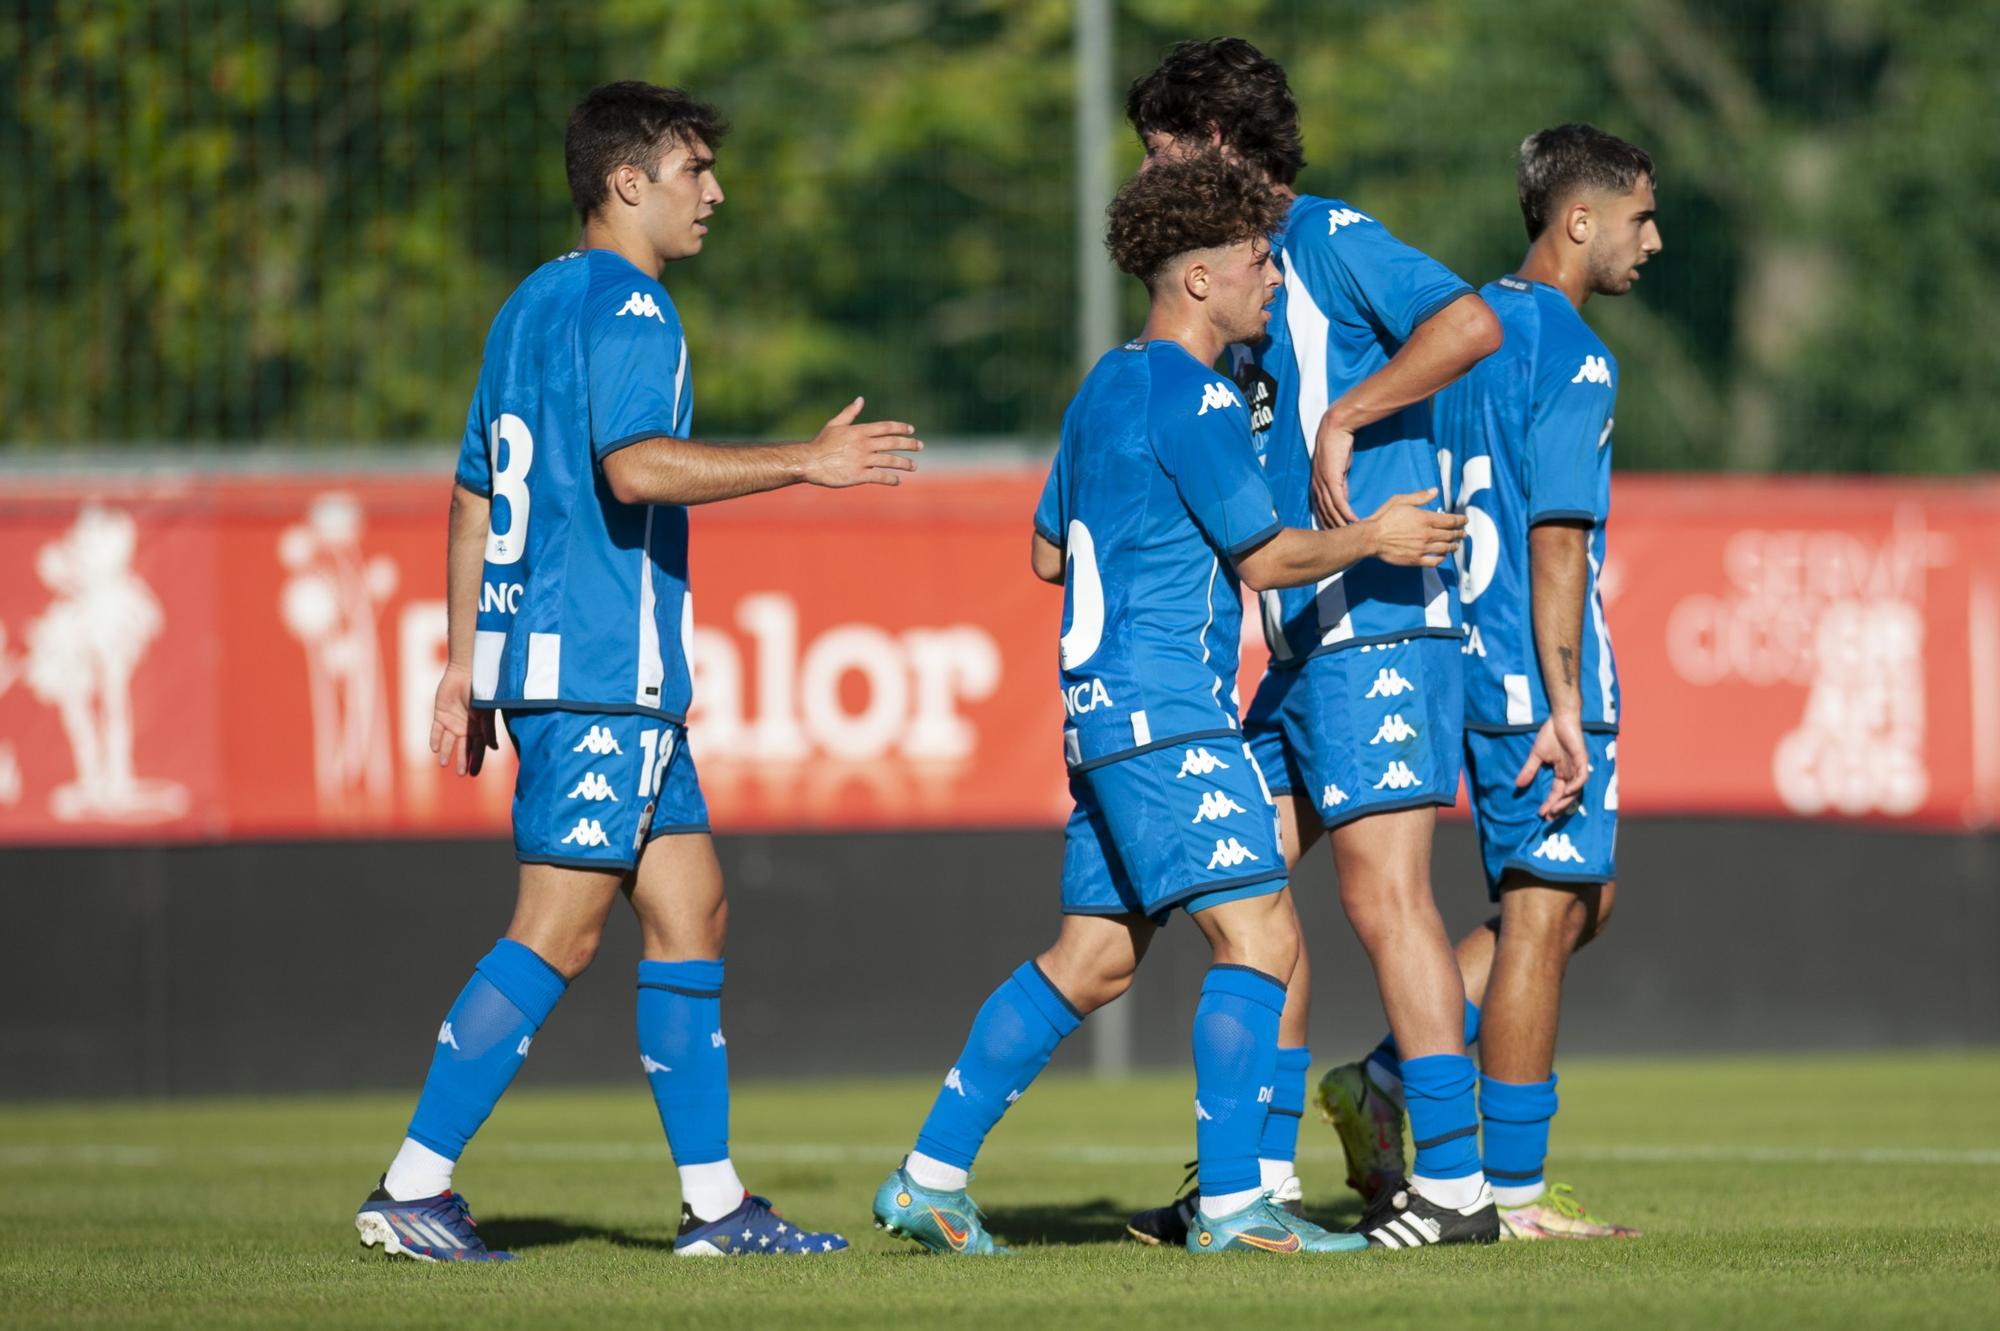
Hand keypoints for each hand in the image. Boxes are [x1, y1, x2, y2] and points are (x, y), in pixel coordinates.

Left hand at [429, 662, 496, 776]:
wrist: (466, 673)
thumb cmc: (481, 692)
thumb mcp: (486, 713)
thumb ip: (488, 731)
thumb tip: (494, 749)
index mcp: (479, 728)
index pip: (478, 748)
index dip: (476, 761)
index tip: (473, 774)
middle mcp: (466, 727)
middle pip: (464, 748)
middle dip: (462, 760)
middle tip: (460, 773)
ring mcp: (453, 721)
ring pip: (449, 742)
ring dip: (447, 752)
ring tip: (444, 764)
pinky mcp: (440, 714)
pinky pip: (436, 730)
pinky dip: (436, 739)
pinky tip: (435, 749)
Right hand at [802, 397, 923, 487]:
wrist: (810, 461)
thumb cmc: (821, 443)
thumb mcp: (835, 424)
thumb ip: (850, 412)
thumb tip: (861, 399)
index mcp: (860, 431)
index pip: (886, 427)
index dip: (901, 428)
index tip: (912, 430)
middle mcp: (864, 444)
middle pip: (893, 442)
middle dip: (909, 444)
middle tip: (921, 446)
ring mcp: (862, 460)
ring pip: (890, 460)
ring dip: (905, 463)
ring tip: (914, 466)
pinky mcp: (859, 475)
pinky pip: (880, 477)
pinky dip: (891, 478)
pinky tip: (898, 480)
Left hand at [1311, 413, 1358, 526]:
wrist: (1335, 428)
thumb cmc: (1338, 447)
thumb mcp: (1338, 470)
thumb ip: (1339, 485)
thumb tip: (1343, 498)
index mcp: (1316, 485)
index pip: (1320, 510)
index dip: (1327, 524)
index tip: (1334, 537)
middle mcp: (1316, 486)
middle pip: (1323, 514)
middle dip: (1332, 529)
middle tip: (1341, 545)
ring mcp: (1323, 483)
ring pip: (1331, 511)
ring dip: (1340, 525)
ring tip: (1350, 537)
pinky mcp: (1332, 479)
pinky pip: (1339, 501)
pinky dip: (1346, 513)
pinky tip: (1354, 522)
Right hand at [1364, 489, 1465, 566]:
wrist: (1372, 537)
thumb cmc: (1384, 517)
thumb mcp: (1401, 500)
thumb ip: (1420, 497)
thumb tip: (1435, 491)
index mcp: (1425, 519)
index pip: (1450, 520)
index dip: (1460, 520)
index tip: (1465, 520)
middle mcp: (1427, 534)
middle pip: (1450, 535)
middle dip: (1459, 533)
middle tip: (1463, 533)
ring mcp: (1422, 548)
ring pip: (1445, 548)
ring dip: (1454, 546)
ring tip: (1457, 545)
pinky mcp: (1416, 560)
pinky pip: (1434, 561)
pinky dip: (1441, 559)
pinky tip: (1442, 556)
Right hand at [1515, 711, 1589, 818]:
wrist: (1560, 718)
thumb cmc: (1550, 734)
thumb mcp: (1536, 755)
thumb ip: (1529, 770)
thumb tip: (1517, 785)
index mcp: (1562, 772)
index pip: (1557, 793)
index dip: (1550, 804)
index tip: (1541, 814)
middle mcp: (1571, 772)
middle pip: (1568, 796)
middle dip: (1559, 807)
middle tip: (1549, 817)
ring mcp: (1577, 767)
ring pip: (1576, 789)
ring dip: (1566, 800)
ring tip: (1555, 809)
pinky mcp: (1582, 759)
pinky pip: (1582, 777)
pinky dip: (1575, 786)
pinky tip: (1566, 792)